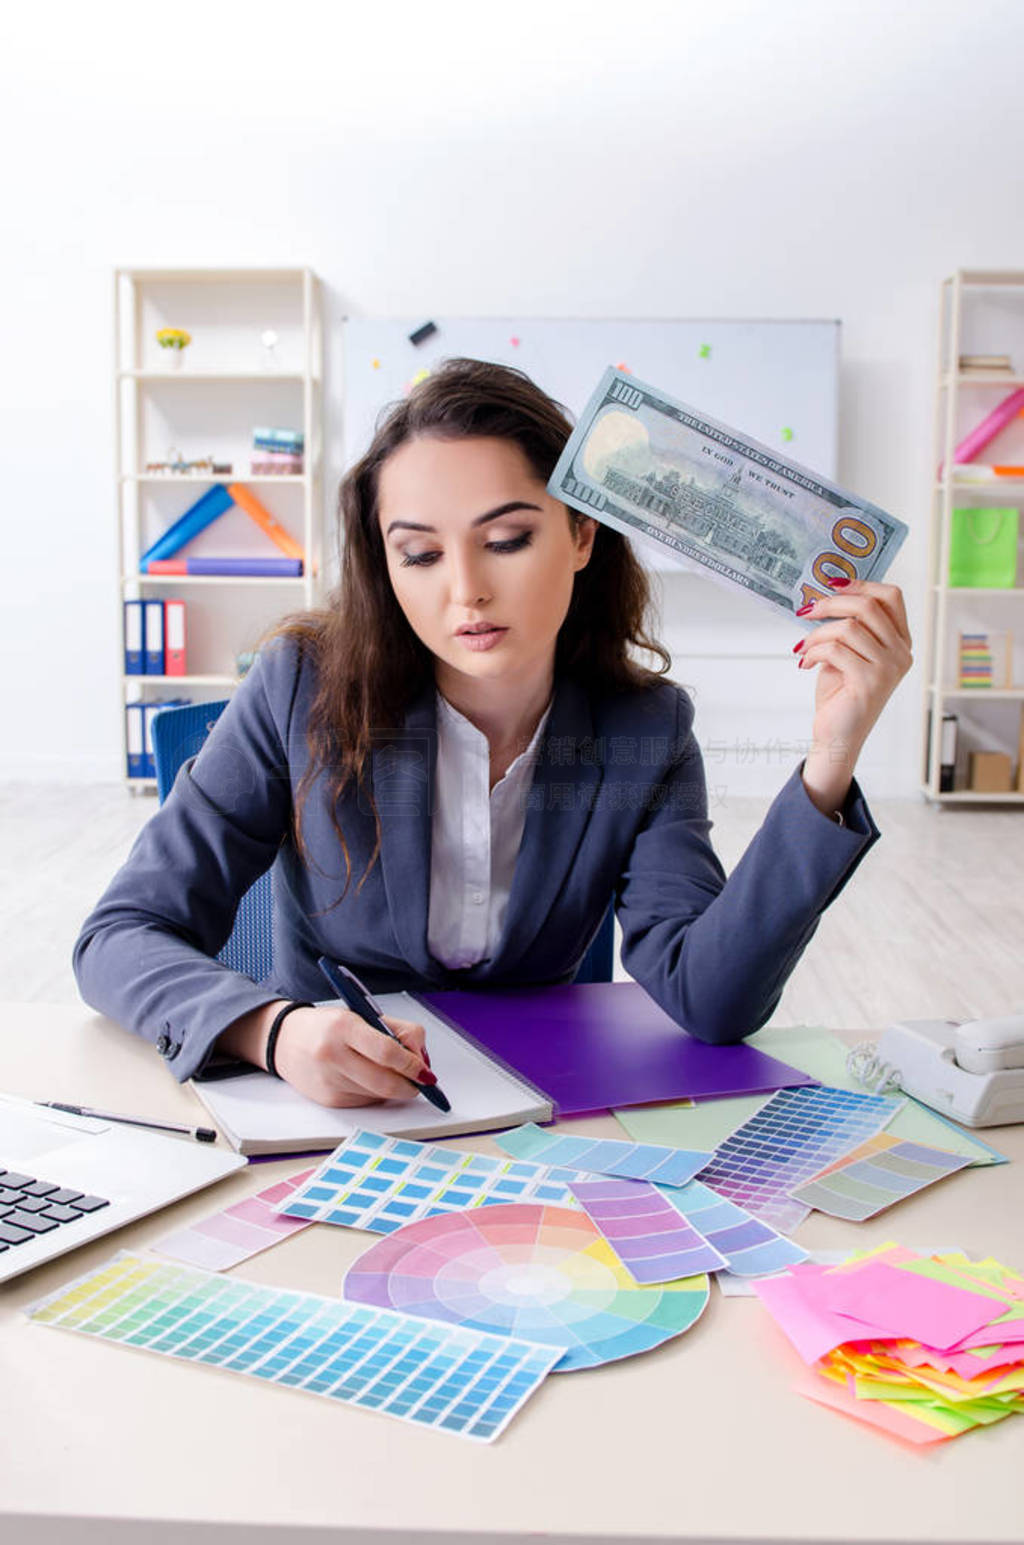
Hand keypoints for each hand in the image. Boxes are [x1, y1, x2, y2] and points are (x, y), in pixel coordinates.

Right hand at [272, 1004, 431, 1108]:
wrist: (285, 1040)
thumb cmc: (330, 1026)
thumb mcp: (364, 1015)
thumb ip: (400, 1032)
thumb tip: (423, 1062)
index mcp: (344, 1027)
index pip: (386, 1051)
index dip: (412, 1064)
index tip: (425, 1070)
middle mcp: (332, 1055)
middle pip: (385, 1082)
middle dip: (411, 1086)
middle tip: (421, 1081)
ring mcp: (329, 1081)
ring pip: (378, 1095)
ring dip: (394, 1088)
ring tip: (389, 1071)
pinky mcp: (328, 1100)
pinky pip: (365, 1102)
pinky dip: (375, 1093)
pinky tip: (366, 1078)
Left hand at [794, 578, 912, 809]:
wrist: (837, 735)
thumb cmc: (841, 693)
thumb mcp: (847, 652)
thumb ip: (849, 626)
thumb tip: (826, 595)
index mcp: (900, 641)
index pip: (891, 596)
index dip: (861, 584)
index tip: (832, 584)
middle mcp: (901, 653)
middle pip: (868, 606)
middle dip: (831, 604)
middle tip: (807, 611)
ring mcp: (889, 668)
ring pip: (848, 628)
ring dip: (816, 634)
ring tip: (804, 647)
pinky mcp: (870, 681)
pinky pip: (835, 650)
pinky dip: (814, 652)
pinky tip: (805, 663)